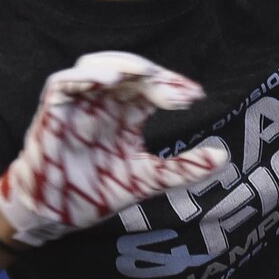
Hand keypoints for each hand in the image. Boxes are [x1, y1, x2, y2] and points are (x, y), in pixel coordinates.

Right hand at [0, 51, 231, 247]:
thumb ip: (183, 168)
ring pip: (98, 65)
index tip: (195, 95)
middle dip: (153, 75)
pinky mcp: (54, 107)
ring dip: (120, 64)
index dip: (173, 87)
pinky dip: (84, 76)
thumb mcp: (147, 179)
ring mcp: (79, 101)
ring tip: (144, 73)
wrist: (56, 213)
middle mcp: (104, 100)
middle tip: (176, 90)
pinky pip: (64, 81)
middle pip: (129, 70)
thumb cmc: (96, 190)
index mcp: (126, 112)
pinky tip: (106, 81)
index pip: (152, 87)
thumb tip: (223, 156)